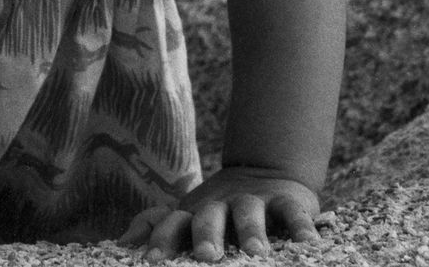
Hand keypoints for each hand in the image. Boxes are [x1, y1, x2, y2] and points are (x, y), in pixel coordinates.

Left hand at [119, 169, 321, 260]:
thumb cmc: (219, 208)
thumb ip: (159, 225)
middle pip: (209, 217)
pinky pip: (293, 210)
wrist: (265, 170)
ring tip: (256, 252)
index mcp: (195, 212)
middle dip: (206, 235)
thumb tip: (121, 243)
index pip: (174, 224)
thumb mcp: (189, 216)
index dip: (163, 239)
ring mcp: (253, 201)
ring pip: (249, 213)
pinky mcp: (285, 199)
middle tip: (206, 256)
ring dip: (252, 231)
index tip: (152, 260)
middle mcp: (221, 205)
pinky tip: (307, 242)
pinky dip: (301, 224)